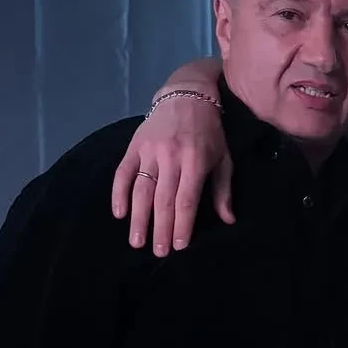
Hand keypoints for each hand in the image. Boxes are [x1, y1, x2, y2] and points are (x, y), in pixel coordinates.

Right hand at [112, 87, 231, 256]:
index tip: (179, 246)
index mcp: (195, 161)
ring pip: (141, 189)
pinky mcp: (134, 145)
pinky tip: (119, 213)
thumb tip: (228, 220)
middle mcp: (171, 157)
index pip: (186, 200)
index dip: (182, 225)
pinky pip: (123, 172)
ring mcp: (150, 150)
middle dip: (160, 229)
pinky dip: (118, 193)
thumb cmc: (210, 132)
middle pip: (162, 199)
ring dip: (138, 218)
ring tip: (136, 241)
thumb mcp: (223, 158)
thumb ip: (223, 190)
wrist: (187, 95)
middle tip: (157, 253)